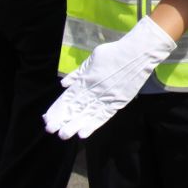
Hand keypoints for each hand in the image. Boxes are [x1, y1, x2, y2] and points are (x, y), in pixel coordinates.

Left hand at [42, 16, 175, 139]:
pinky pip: (105, 115)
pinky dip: (94, 124)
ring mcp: (108, 97)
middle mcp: (96, 90)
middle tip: (51, 130)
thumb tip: (64, 84)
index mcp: (87, 79)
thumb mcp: (93, 57)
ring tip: (64, 135)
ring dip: (76, 125)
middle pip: (77, 107)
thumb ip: (78, 72)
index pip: (69, 97)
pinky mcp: (119, 101)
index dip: (58, 109)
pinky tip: (84, 133)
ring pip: (89, 114)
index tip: (48, 119)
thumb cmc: (115, 52)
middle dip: (63, 119)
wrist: (139, 53)